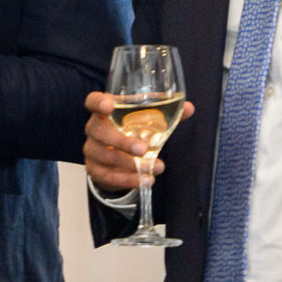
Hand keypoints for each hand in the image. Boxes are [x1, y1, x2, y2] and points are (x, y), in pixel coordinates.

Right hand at [82, 91, 196, 193]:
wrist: (117, 161)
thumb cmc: (131, 133)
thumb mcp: (147, 122)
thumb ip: (165, 114)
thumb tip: (190, 108)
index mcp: (104, 112)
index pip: (93, 101)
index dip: (98, 102)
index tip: (109, 104)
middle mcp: (93, 129)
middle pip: (99, 132)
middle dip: (121, 141)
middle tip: (143, 149)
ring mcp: (91, 150)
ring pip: (104, 156)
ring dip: (130, 164)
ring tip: (154, 168)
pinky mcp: (94, 170)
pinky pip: (108, 176)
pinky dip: (128, 180)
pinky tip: (145, 180)